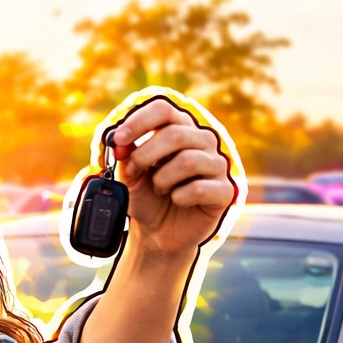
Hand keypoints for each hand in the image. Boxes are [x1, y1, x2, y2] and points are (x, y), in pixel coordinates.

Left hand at [110, 97, 233, 262]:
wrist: (158, 232)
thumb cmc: (147, 197)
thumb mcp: (130, 175)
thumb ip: (126, 156)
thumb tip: (120, 142)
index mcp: (180, 129)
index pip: (164, 110)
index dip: (139, 121)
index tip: (118, 139)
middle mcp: (202, 142)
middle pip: (176, 134)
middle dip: (146, 155)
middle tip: (134, 172)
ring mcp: (216, 165)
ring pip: (188, 160)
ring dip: (163, 178)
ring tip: (159, 188)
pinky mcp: (224, 191)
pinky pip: (199, 188)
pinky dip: (180, 197)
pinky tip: (178, 200)